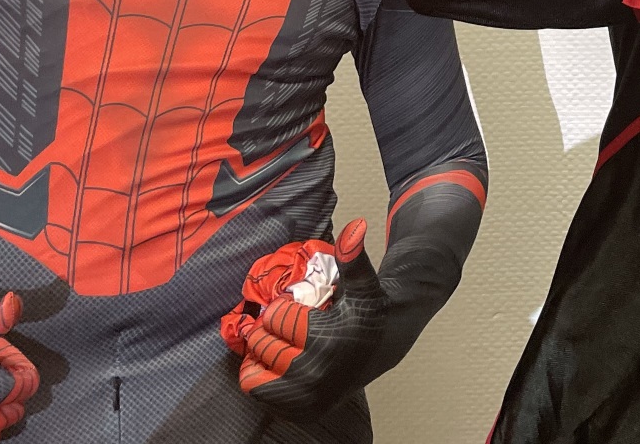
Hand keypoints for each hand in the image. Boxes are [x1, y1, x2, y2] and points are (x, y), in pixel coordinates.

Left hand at [224, 221, 385, 418]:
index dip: (282, 309)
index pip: (275, 319)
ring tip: (279, 344)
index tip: (299, 309)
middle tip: (287, 326)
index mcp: (327, 342)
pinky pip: (259, 395)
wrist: (385, 346)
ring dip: (261, 356)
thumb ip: (354, 257)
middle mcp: (315, 376)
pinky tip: (280, 363)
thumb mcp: (364, 282)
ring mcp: (307, 399)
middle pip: (263, 345)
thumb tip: (354, 227)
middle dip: (269, 332)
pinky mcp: (302, 412)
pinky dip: (262, 378)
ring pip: (254, 374)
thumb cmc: (371, 310)